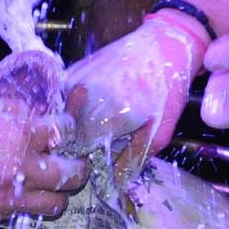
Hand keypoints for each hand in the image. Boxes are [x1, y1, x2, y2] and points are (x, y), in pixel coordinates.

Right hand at [0, 97, 88, 220]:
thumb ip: (10, 111)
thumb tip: (30, 114)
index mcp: (20, 134)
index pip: (65, 130)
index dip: (71, 124)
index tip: (68, 122)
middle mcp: (22, 168)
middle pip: (72, 175)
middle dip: (78, 166)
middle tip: (74, 161)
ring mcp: (9, 196)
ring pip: (56, 204)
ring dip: (59, 192)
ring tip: (51, 183)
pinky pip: (24, 213)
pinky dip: (29, 203)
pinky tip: (18, 191)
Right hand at [64, 11, 205, 182]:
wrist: (164, 44)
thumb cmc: (167, 89)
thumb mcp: (159, 133)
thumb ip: (133, 160)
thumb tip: (112, 184)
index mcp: (107, 116)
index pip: (80, 155)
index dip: (86, 164)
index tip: (97, 165)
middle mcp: (84, 99)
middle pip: (67, 137)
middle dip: (78, 147)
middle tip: (99, 146)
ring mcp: (73, 81)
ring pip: (60, 118)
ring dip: (72, 127)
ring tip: (96, 124)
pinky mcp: (70, 70)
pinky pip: (61, 99)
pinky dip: (70, 108)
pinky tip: (89, 107)